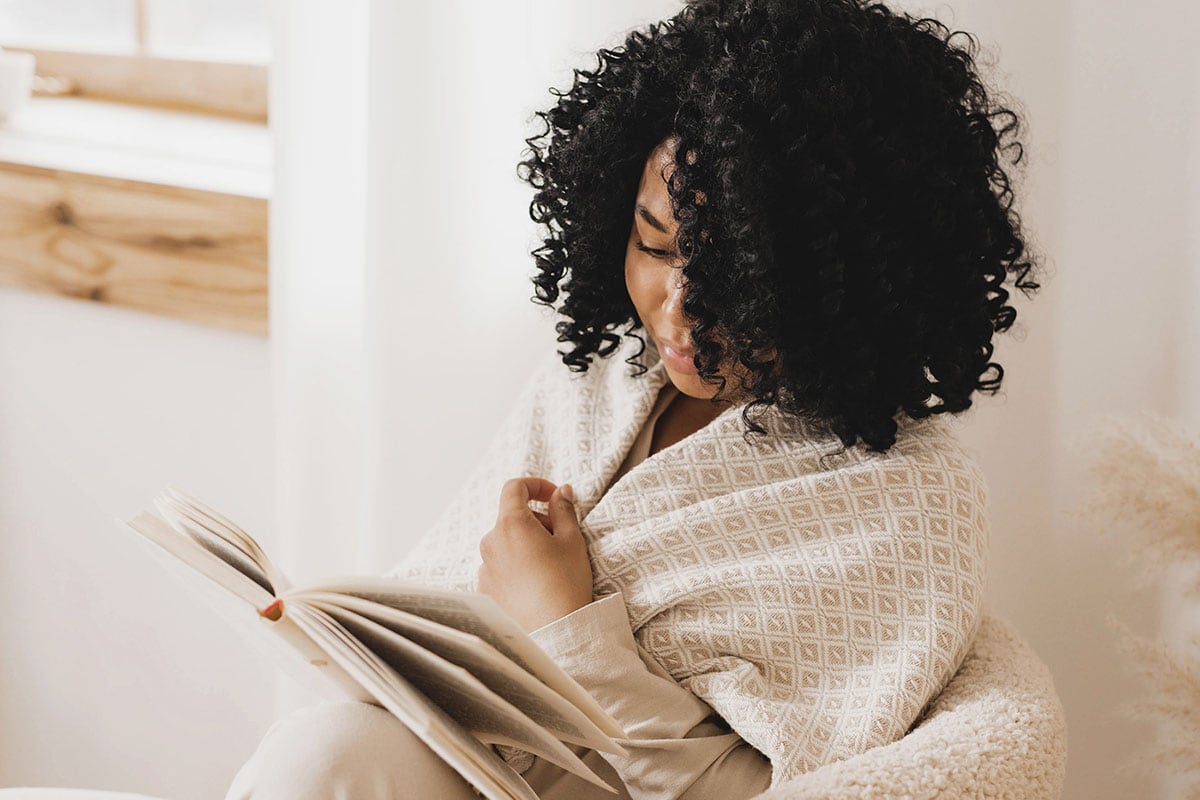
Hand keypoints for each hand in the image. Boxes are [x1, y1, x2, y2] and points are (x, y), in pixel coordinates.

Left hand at [477, 477, 593, 631]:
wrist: (554, 631)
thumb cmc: (566, 583)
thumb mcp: (572, 541)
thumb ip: (563, 510)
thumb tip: (560, 491)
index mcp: (511, 523)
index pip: (514, 487)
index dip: (536, 486)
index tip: (554, 497)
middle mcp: (491, 542)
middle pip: (511, 516)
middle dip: (536, 519)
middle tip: (560, 537)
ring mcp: (485, 567)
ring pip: (506, 543)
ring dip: (525, 543)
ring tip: (550, 565)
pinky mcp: (485, 589)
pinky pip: (500, 566)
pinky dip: (516, 565)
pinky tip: (536, 584)